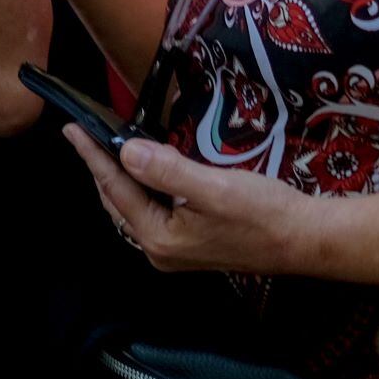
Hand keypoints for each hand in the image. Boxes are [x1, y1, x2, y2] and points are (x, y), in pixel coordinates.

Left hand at [64, 125, 313, 275]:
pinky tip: (144, 172)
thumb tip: (126, 151)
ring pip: (134, 207)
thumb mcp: (214, 187)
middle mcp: (160, 248)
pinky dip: (141, 188)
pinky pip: (152, 211)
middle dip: (100, 168)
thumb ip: (167, 170)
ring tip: (104, 149)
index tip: (72, 129)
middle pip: (118, 201)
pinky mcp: (191, 242)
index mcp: (159, 236)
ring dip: (119, 179)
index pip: (115, 188)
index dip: (93, 156)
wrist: (306, 239)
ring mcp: (175, 248)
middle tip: (83, 135)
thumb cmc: (265, 213)